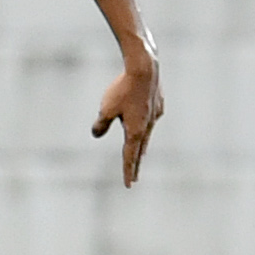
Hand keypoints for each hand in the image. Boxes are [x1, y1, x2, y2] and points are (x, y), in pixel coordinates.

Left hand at [93, 52, 163, 186]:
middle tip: (135, 178)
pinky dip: (145, 127)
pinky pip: (150, 119)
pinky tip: (145, 125)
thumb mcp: (105, 109)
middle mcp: (148, 126)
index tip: (129, 185)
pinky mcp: (158, 104)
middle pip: (140, 149)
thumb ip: (100, 124)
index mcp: (136, 131)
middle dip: (136, 164)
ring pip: (147, 135)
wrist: (145, 69)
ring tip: (140, 157)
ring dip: (142, 147)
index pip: (130, 156)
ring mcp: (155, 115)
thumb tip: (96, 134)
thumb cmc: (123, 90)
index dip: (128, 171)